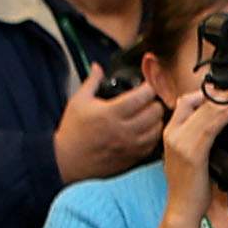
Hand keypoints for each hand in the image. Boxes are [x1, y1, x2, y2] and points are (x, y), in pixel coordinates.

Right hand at [55, 64, 168, 184]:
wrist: (69, 160)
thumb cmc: (73, 131)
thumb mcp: (78, 101)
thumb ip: (91, 82)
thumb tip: (98, 67)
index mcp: (111, 113)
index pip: (142, 96)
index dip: (149, 87)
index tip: (147, 84)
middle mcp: (124, 129)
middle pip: (155, 111)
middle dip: (155, 101)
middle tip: (150, 99)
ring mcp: (130, 145)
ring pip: (158, 128)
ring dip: (157, 118)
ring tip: (150, 113)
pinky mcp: (133, 157)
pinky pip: (153, 144)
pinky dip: (154, 135)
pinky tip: (148, 129)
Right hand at [156, 80, 227, 214]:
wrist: (182, 208)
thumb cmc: (190, 186)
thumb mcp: (191, 155)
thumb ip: (199, 138)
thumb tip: (219, 125)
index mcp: (170, 132)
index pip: (186, 101)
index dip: (208, 93)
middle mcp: (172, 134)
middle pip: (197, 103)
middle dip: (222, 95)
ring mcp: (180, 143)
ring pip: (204, 113)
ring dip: (227, 103)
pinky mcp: (191, 153)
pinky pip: (208, 129)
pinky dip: (222, 118)